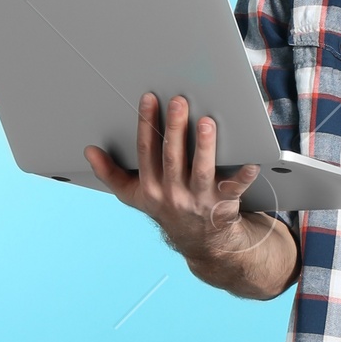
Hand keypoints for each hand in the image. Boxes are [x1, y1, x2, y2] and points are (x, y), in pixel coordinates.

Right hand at [84, 94, 295, 294]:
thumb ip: (111, 174)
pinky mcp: (224, 204)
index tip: (150, 98)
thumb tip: (89, 151)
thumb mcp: (135, 195)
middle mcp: (173, 195)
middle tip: (179, 102)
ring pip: (201, 171)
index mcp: (150, 188)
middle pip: (173, 158)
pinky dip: (243, 175)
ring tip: (206, 122)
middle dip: (175, 129)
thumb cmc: (167, 207)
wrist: (202, 242)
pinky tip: (250, 161)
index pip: (147, 151)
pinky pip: (234, 188)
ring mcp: (199, 200)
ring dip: (204, 147)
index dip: (147, 124)